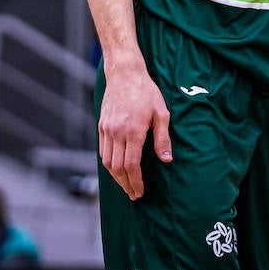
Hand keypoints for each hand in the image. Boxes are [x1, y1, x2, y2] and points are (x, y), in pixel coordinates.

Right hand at [98, 63, 171, 200]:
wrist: (124, 74)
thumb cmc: (147, 92)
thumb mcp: (162, 113)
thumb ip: (163, 138)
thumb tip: (166, 159)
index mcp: (134, 131)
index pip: (131, 165)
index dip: (135, 181)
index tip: (140, 192)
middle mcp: (117, 133)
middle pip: (117, 168)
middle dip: (125, 184)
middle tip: (133, 195)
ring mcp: (107, 130)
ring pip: (107, 162)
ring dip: (116, 177)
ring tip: (126, 185)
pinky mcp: (101, 126)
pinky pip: (102, 151)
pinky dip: (109, 164)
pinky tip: (117, 169)